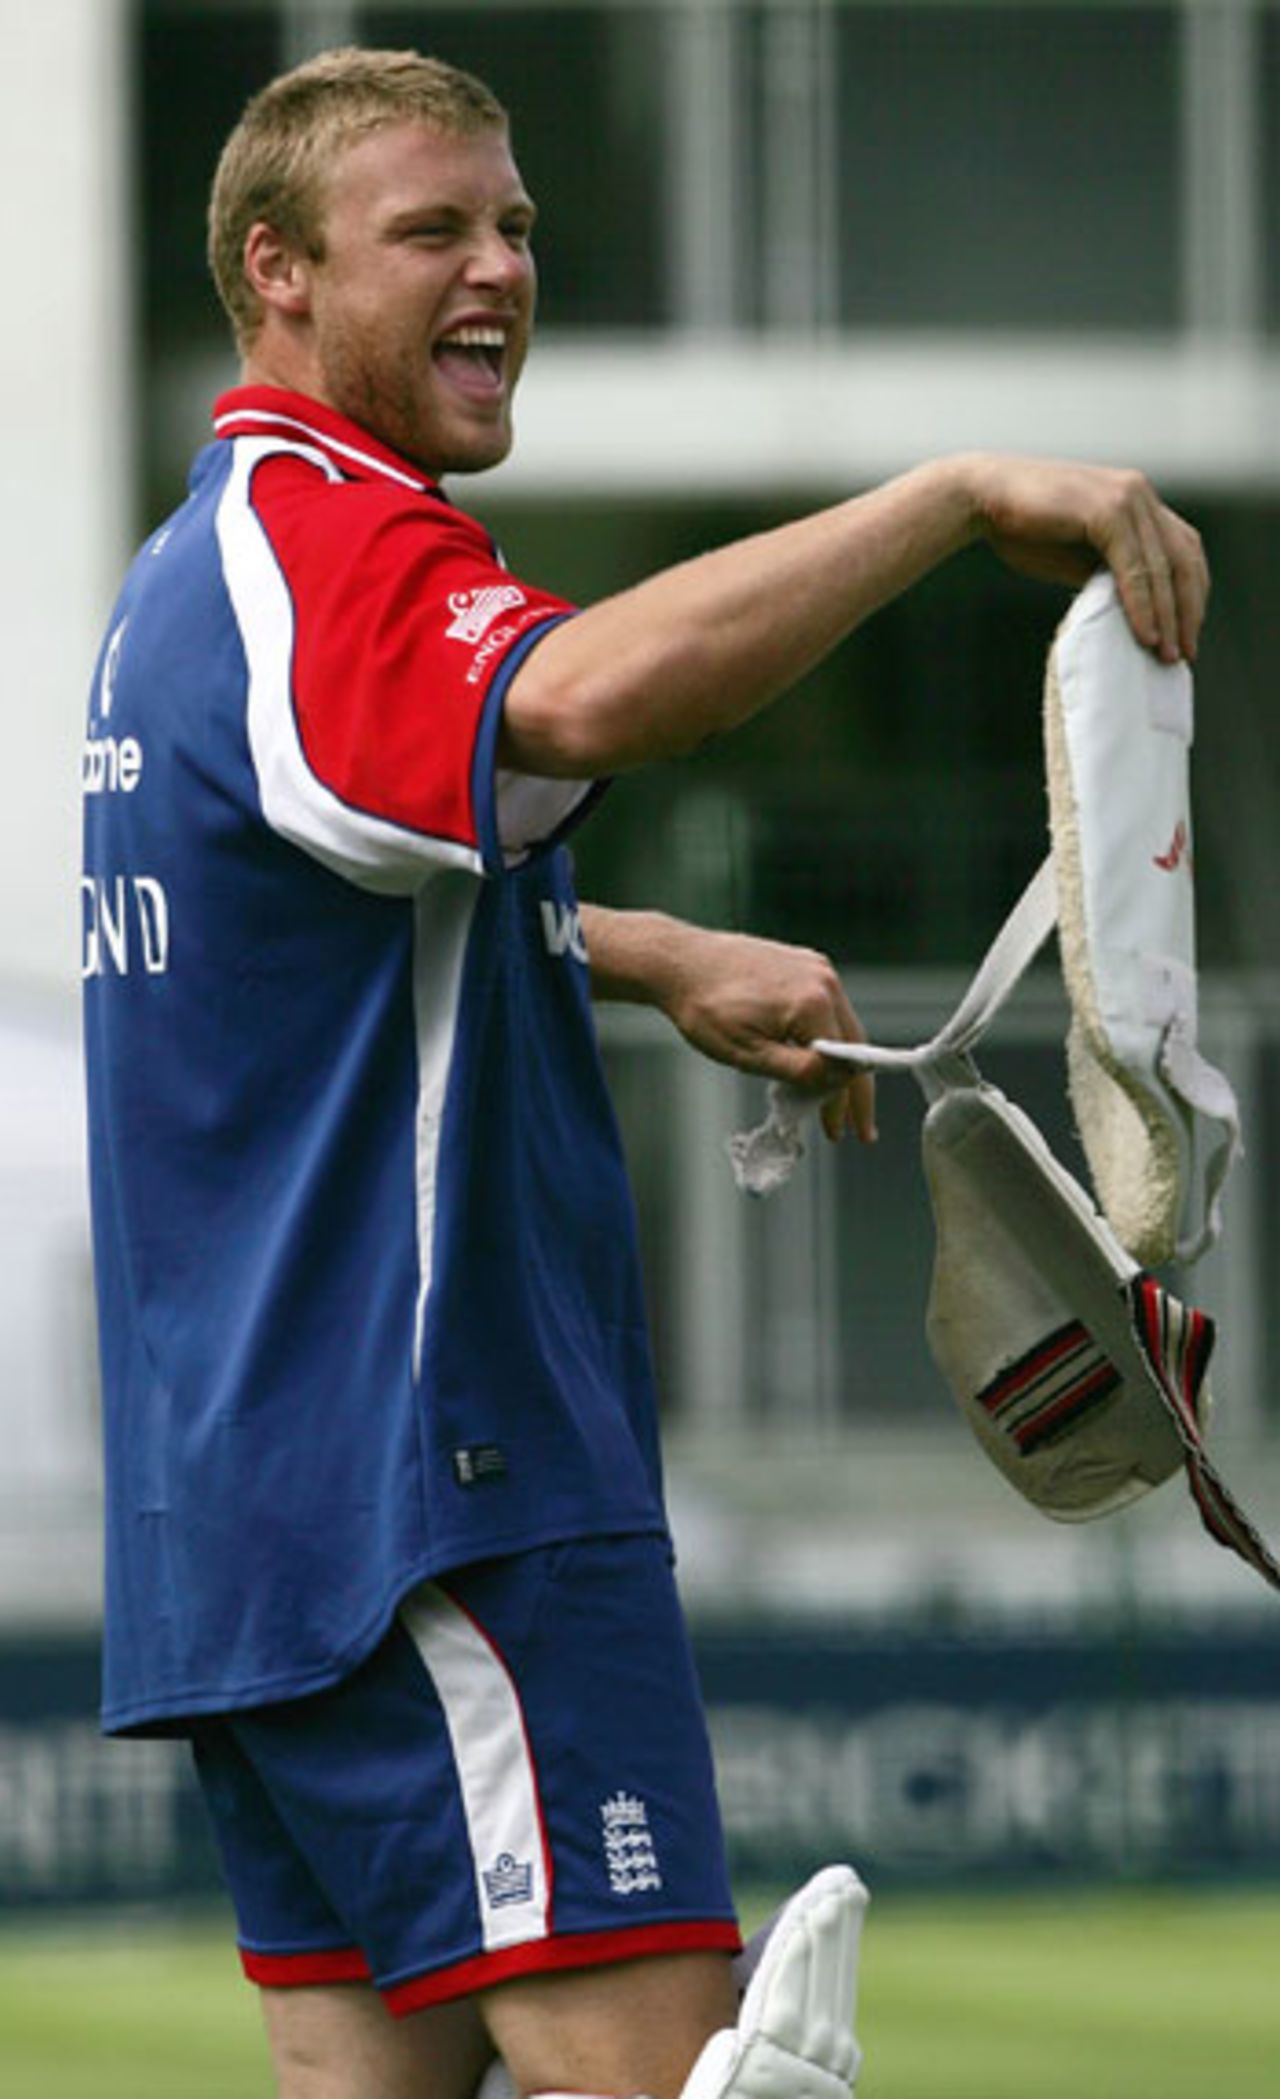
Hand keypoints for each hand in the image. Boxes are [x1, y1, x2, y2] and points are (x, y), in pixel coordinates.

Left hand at [658, 926, 876, 1144]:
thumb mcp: (748, 1054)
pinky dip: (827, 1036)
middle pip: (854, 1044)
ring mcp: (816, 967)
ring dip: (843, 1064)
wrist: (679, 963)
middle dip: (856, 1092)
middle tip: (857, 1129)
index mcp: (813, 1003)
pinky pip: (827, 1006)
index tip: (838, 1132)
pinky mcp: (805, 963)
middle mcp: (823, 980)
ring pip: (843, 1025)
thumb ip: (799, 1070)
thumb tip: (839, 1081)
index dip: (842, 1105)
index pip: (844, 1065)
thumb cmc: (704, 1008)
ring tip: (837, 1101)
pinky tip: (819, 1061)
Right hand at [963, 454, 1208, 663]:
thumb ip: (1110, 575)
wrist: (981, 499)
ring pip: (1163, 565)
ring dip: (1169, 615)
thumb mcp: (1077, 557)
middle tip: (1185, 653)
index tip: (1187, 632)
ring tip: (1166, 653)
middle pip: (1184, 557)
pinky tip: (1145, 634)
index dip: (1190, 593)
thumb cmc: (1022, 529)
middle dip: (1188, 610)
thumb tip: (1137, 614)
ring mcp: (1127, 498)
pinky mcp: (1108, 510)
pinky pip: (1135, 566)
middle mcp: (1140, 494)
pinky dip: (1142, 604)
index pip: (1182, 548)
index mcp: (1137, 500)